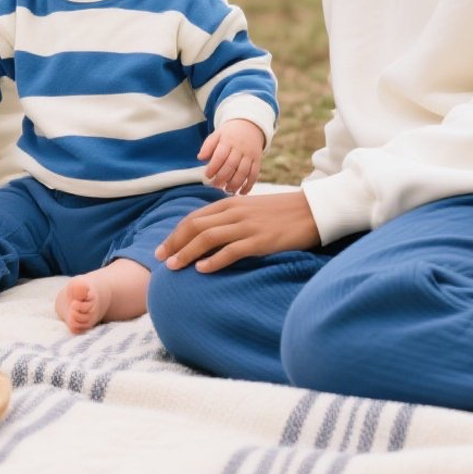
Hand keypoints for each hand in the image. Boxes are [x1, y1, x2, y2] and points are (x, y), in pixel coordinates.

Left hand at [154, 191, 319, 272]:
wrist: (312, 210)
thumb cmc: (281, 213)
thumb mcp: (251, 210)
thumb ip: (231, 218)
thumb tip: (210, 235)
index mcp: (230, 204)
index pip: (194, 218)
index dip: (175, 233)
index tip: (163, 248)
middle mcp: (235, 212)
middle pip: (195, 226)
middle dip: (174, 243)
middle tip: (160, 259)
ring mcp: (247, 226)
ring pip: (208, 237)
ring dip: (187, 252)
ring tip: (174, 266)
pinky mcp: (261, 240)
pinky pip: (232, 250)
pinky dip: (214, 260)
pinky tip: (203, 269)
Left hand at [199, 118, 265, 194]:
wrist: (249, 126)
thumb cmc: (229, 134)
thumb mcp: (217, 135)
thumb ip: (208, 146)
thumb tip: (200, 158)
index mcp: (228, 141)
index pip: (220, 156)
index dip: (213, 167)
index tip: (207, 175)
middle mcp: (240, 148)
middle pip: (231, 165)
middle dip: (222, 177)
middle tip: (215, 185)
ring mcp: (250, 155)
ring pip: (243, 172)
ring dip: (235, 183)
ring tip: (226, 190)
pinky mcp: (257, 161)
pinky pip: (254, 175)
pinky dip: (248, 185)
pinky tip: (241, 193)